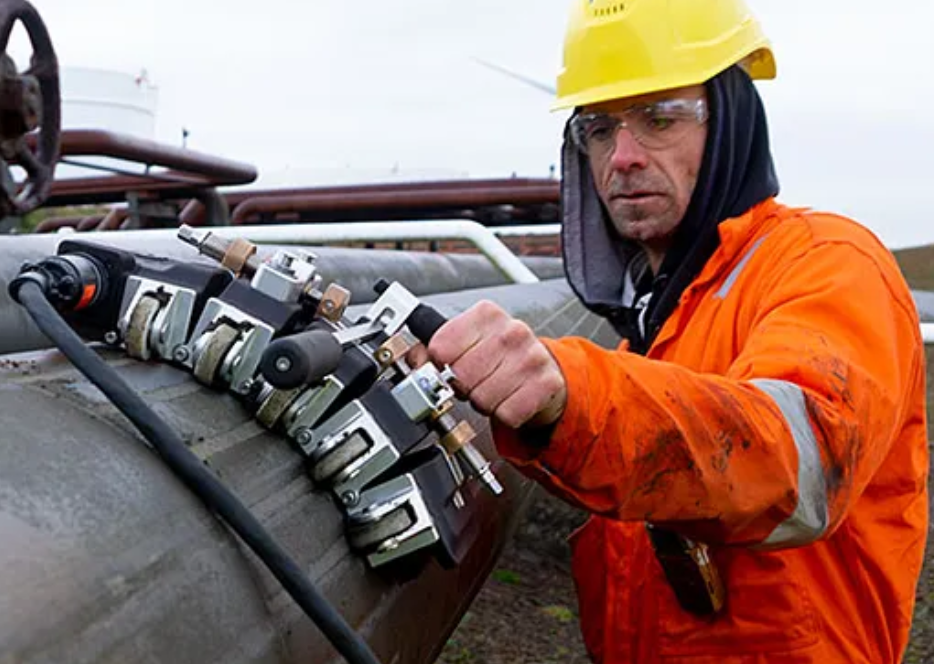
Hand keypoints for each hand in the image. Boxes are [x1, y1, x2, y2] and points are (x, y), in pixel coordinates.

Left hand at [409, 300, 566, 428]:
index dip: (440, 365)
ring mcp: (531, 356)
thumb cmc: (501, 357)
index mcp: (486, 314)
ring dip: (483, 403)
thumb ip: (431, 349)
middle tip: (475, 382)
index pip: (441, 347)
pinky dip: (505, 415)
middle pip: (460, 376)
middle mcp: (511, 331)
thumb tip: (412, 361)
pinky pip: (507, 414)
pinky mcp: (546, 383)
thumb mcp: (466, 343)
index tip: (451, 366)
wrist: (545, 370)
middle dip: (463, 387)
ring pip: (482, 399)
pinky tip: (510, 399)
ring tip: (493, 390)